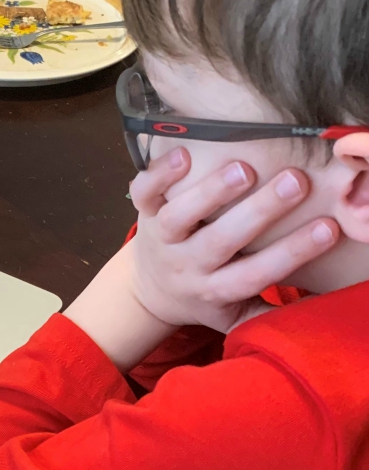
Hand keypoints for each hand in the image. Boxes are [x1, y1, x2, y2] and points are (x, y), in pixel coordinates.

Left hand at [128, 148, 339, 332]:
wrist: (150, 290)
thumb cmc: (206, 296)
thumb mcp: (235, 315)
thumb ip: (268, 314)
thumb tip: (319, 304)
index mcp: (215, 289)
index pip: (256, 274)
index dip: (292, 253)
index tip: (328, 228)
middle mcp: (187, 264)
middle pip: (220, 241)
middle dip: (259, 211)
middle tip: (295, 181)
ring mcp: (162, 238)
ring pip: (180, 217)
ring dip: (210, 192)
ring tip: (243, 168)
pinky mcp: (142, 214)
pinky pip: (144, 194)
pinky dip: (157, 175)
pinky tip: (182, 154)